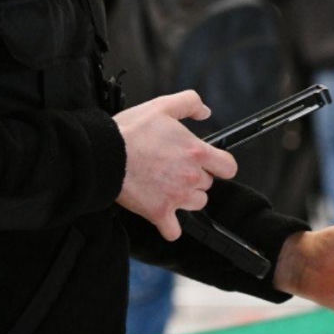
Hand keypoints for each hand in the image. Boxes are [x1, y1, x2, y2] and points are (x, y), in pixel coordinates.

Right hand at [114, 90, 236, 240]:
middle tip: (176, 167)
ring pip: (196, 204)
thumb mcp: (163, 106)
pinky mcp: (159, 213)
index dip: (220, 164)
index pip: (228, 167)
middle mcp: (190, 177)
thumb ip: (189, 103)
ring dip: (186, 197)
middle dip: (196, 177)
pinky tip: (163, 214)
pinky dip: (170, 226)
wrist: (105, 154)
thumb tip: (205, 112)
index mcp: (195, 152)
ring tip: (169, 186)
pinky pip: (174, 231)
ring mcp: (176, 197)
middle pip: (208, 184)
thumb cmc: (131, 131)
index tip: (210, 163)